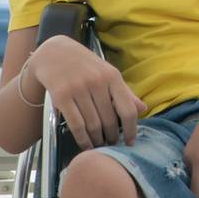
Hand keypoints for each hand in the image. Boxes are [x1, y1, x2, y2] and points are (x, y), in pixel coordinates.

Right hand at [27, 35, 147, 149]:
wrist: (54, 52)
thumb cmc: (85, 65)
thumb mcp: (107, 72)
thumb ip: (125, 92)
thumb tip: (143, 109)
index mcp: (112, 76)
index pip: (128, 110)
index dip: (132, 130)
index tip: (130, 143)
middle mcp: (97, 82)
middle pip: (110, 121)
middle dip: (112, 137)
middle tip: (112, 145)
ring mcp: (78, 89)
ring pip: (93, 125)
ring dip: (97, 141)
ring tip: (100, 145)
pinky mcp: (61, 96)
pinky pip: (76, 125)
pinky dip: (82, 139)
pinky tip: (86, 144)